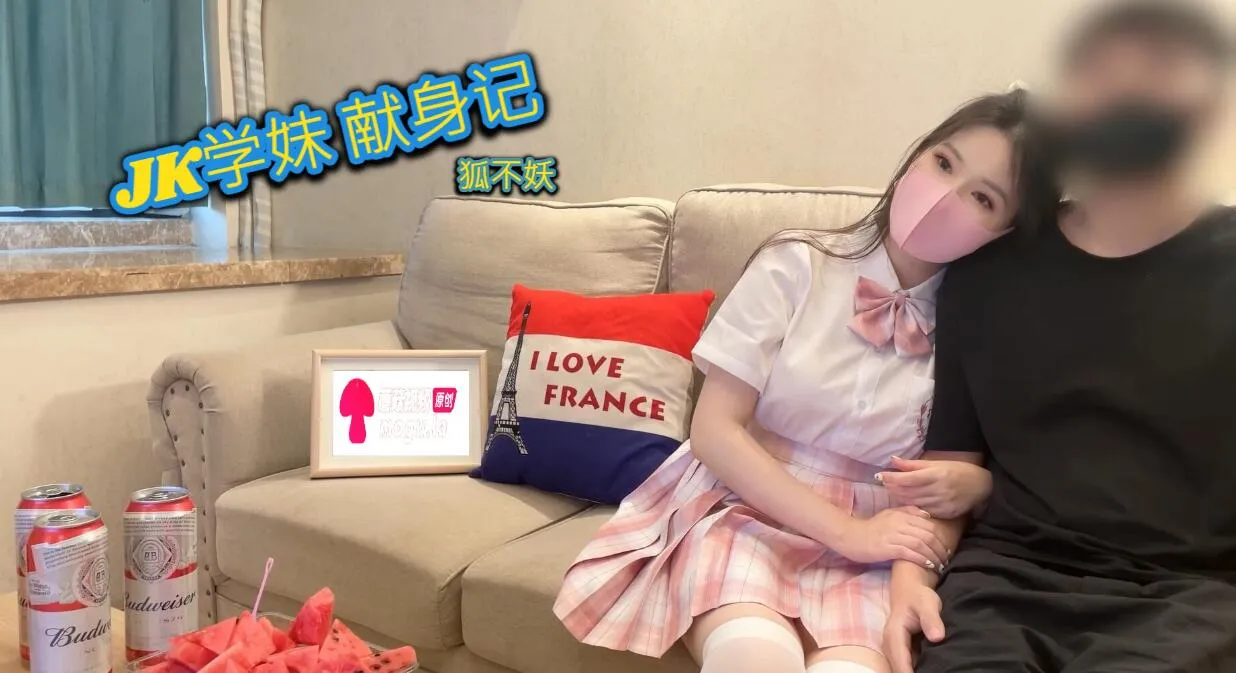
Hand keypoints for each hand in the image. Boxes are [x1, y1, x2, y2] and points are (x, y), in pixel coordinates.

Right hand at [828, 506, 948, 568]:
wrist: (849, 535)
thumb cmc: (870, 528)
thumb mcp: (889, 514)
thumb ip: (908, 512)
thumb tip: (927, 515)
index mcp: (902, 514)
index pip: (929, 524)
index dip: (941, 536)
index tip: (947, 546)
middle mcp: (899, 523)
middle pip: (928, 534)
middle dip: (941, 548)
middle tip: (947, 558)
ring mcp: (893, 535)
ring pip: (921, 544)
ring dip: (934, 556)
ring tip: (940, 565)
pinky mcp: (887, 547)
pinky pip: (910, 553)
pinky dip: (922, 559)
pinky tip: (928, 565)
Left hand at [878, 456, 991, 519]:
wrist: (982, 486)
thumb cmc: (958, 470)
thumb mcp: (936, 463)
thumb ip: (913, 464)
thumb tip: (892, 460)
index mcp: (936, 475)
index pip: (907, 479)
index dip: (891, 478)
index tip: (880, 476)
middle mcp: (938, 490)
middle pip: (908, 492)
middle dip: (893, 488)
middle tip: (884, 483)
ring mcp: (942, 504)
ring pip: (914, 502)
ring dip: (900, 497)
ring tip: (892, 492)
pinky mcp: (945, 514)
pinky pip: (924, 511)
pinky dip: (913, 507)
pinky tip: (907, 502)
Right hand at [884, 583, 945, 672]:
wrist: (909, 592)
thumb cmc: (918, 597)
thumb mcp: (927, 603)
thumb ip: (931, 619)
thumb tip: (937, 637)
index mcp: (894, 636)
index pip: (901, 665)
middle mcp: (890, 646)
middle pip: (898, 671)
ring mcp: (894, 651)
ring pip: (901, 670)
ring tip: (934, 672)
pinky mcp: (901, 653)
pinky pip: (906, 667)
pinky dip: (915, 670)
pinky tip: (930, 669)